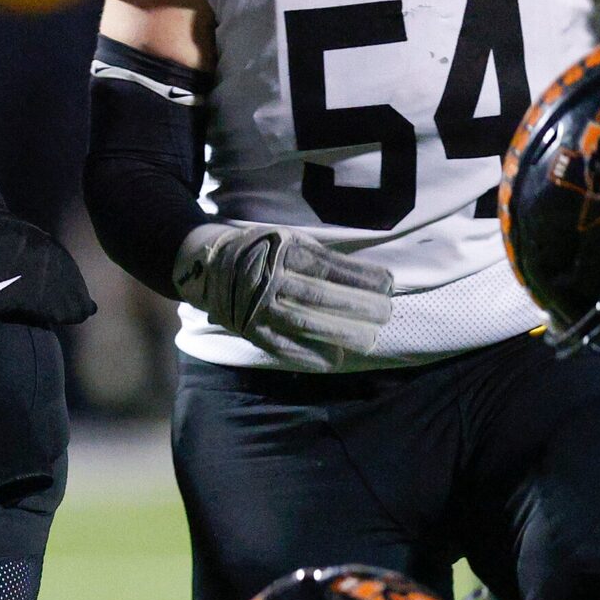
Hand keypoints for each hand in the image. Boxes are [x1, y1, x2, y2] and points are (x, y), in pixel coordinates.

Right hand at [175, 222, 392, 369]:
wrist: (212, 266)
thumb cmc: (265, 251)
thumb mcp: (291, 240)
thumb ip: (322, 256)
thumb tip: (368, 278)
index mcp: (282, 252)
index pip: (328, 268)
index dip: (359, 278)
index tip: (387, 285)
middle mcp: (268, 279)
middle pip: (319, 296)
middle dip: (356, 306)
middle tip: (386, 314)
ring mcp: (257, 306)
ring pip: (303, 322)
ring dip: (339, 332)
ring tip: (369, 339)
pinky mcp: (249, 328)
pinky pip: (280, 345)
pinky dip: (307, 355)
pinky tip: (333, 360)